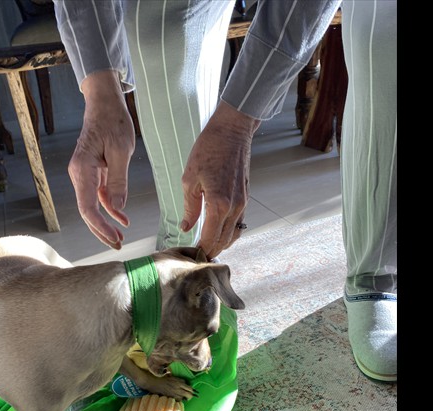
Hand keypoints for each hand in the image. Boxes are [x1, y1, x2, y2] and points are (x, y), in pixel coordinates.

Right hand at [68, 70, 135, 249]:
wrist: (104, 103)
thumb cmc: (113, 121)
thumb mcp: (122, 151)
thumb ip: (118, 182)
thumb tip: (117, 209)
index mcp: (82, 169)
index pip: (87, 206)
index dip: (100, 226)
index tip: (114, 238)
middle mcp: (79, 173)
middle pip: (87, 210)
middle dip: (101, 230)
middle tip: (117, 245)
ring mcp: (84, 174)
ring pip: (92, 205)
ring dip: (105, 222)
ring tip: (120, 238)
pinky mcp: (92, 173)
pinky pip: (98, 195)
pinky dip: (109, 208)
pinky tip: (120, 219)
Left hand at [181, 101, 260, 259]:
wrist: (232, 131)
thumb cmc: (208, 150)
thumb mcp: (189, 179)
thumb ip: (189, 207)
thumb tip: (186, 227)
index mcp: (218, 204)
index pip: (211, 238)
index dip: (202, 250)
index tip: (193, 256)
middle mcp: (234, 207)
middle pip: (224, 241)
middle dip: (212, 251)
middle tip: (199, 256)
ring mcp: (243, 203)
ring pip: (234, 233)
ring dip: (222, 243)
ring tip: (208, 246)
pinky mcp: (246, 197)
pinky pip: (239, 222)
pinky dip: (229, 231)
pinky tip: (218, 231)